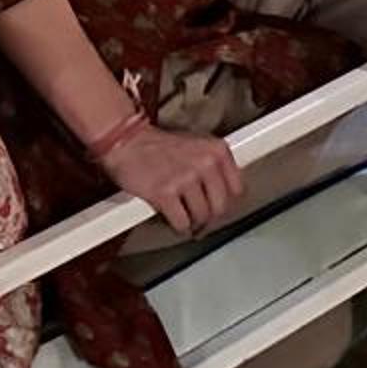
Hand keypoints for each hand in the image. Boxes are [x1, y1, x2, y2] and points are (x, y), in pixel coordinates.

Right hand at [97, 120, 244, 234]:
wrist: (128, 142)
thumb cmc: (160, 146)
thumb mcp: (198, 146)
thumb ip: (216, 167)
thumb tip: (228, 194)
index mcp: (217, 150)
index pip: (238, 189)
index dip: (226, 202)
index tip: (218, 206)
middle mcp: (206, 163)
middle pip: (221, 207)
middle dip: (209, 216)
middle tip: (199, 216)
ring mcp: (186, 178)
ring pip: (202, 217)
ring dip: (192, 222)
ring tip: (183, 214)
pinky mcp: (165, 193)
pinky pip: (182, 223)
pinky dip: (178, 225)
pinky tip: (172, 217)